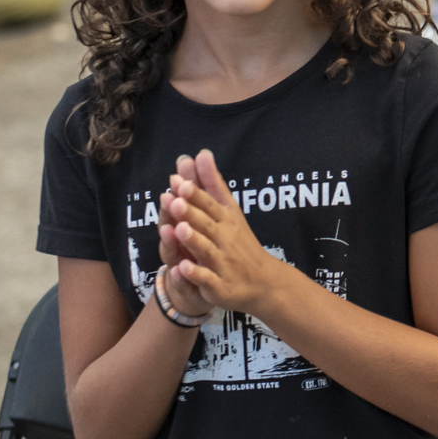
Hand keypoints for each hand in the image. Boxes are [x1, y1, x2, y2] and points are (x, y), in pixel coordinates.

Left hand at [161, 151, 282, 313]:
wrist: (263, 281)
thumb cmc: (240, 241)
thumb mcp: (229, 210)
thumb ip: (212, 183)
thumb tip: (201, 153)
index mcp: (226, 220)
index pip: (209, 204)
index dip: (195, 194)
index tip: (179, 181)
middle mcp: (225, 239)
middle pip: (206, 224)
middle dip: (190, 213)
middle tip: (174, 199)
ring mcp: (222, 263)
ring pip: (206, 250)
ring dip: (193, 240)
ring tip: (179, 229)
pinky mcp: (219, 286)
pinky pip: (206, 280)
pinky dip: (195, 274)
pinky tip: (182, 268)